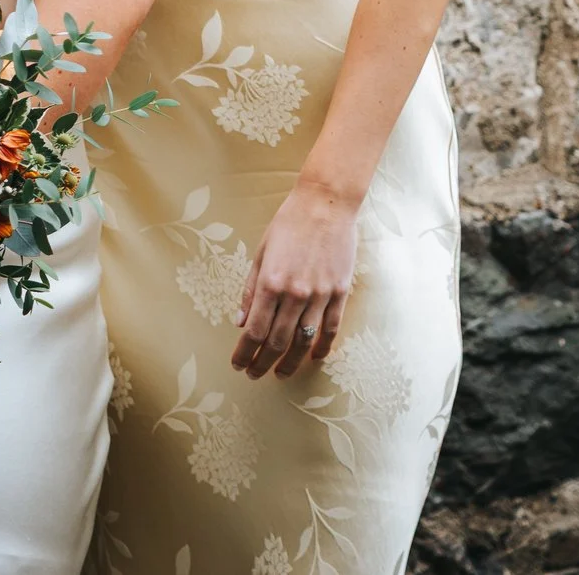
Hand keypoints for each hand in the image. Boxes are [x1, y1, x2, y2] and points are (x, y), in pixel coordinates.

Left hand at [231, 182, 358, 379]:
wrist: (326, 204)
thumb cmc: (289, 223)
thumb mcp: (261, 253)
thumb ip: (251, 291)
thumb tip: (241, 322)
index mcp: (271, 283)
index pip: (255, 331)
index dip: (245, 353)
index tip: (238, 364)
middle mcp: (295, 294)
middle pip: (277, 342)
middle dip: (262, 363)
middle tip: (254, 374)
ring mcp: (321, 295)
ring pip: (304, 341)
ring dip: (289, 363)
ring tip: (279, 374)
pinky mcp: (340, 293)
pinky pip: (331, 329)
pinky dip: (321, 347)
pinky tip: (312, 358)